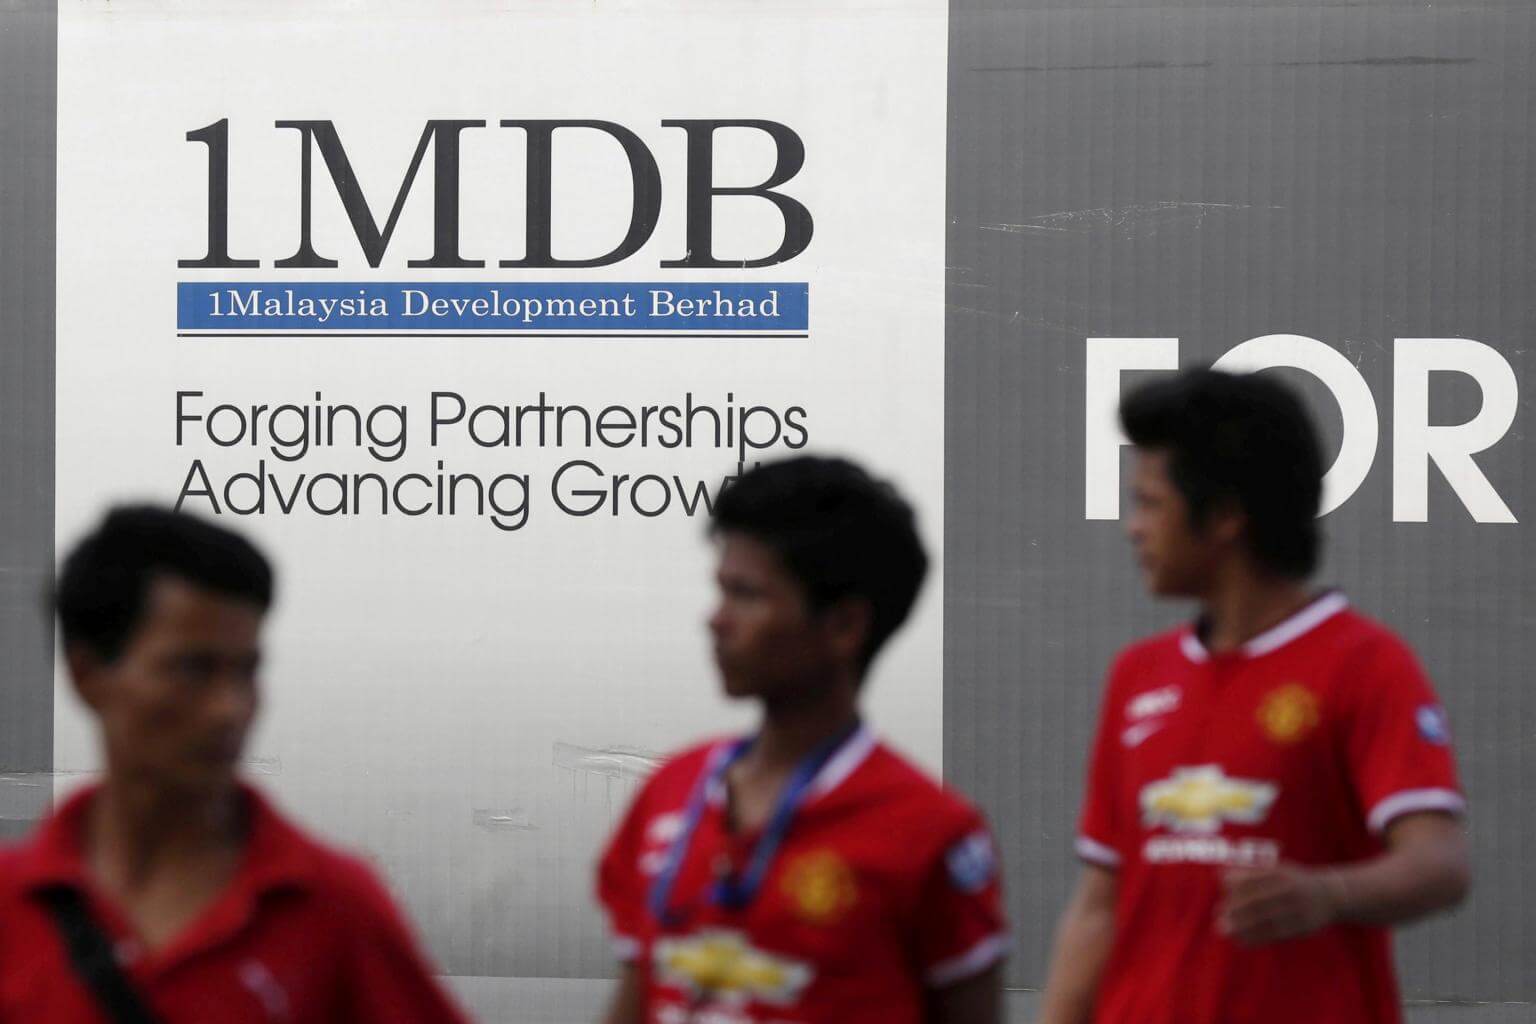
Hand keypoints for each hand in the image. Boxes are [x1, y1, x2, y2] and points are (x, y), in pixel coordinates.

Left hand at [1216, 863, 1340, 945]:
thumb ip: (1249, 873)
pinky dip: (1257, 938)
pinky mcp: (1302, 927)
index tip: (1223, 890)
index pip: (1254, 878)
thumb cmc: (1293, 881)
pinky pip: (1277, 934)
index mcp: (1281, 874)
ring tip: (1225, 931)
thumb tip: (1219, 875)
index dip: (1236, 884)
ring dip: (1244, 927)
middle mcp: (1290, 891)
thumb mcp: (1276, 870)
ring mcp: (1298, 910)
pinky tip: (1241, 941)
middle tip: (1219, 916)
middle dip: (1237, 910)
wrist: (1331, 895)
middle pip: (1259, 901)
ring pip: (1267, 920)